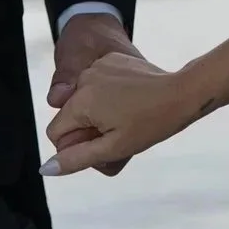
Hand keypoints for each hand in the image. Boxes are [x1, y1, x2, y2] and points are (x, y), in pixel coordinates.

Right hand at [43, 50, 201, 175]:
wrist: (183, 92)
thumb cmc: (150, 124)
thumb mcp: (113, 148)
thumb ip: (76, 159)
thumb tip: (45, 169)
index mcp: (80, 101)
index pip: (56, 134)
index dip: (76, 147)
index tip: (103, 146)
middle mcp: (83, 79)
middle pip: (70, 117)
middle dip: (87, 130)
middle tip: (118, 135)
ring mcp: (97, 66)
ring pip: (84, 101)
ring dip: (97, 113)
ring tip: (126, 118)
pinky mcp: (111, 60)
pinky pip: (97, 84)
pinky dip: (107, 95)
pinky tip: (130, 101)